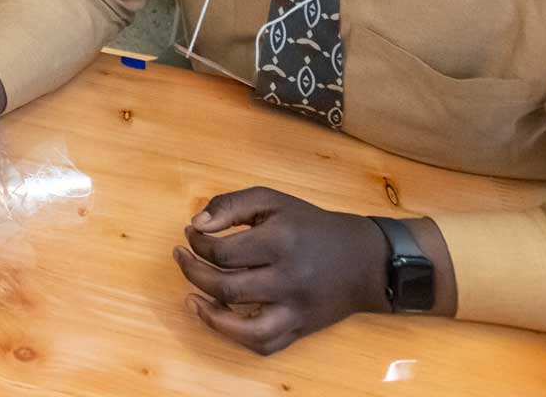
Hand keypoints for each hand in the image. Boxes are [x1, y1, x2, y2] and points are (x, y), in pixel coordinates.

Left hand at [172, 187, 390, 355]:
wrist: (365, 260)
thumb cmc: (311, 226)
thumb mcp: (272, 201)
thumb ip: (231, 205)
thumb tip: (197, 225)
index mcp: (280, 241)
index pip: (223, 251)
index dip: (197, 243)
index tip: (191, 234)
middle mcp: (289, 279)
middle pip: (227, 287)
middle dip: (193, 272)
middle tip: (181, 257)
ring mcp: (296, 310)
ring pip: (244, 327)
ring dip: (209, 315)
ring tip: (190, 297)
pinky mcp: (301, 329)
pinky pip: (264, 344)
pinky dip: (236, 336)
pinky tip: (219, 317)